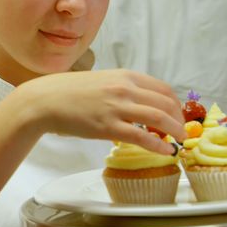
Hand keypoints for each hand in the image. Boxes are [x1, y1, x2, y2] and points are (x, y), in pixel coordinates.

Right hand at [13, 69, 185, 154]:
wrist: (45, 100)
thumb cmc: (69, 92)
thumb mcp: (102, 81)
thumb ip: (122, 89)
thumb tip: (139, 104)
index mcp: (125, 76)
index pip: (163, 89)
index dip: (176, 104)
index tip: (177, 115)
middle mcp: (125, 88)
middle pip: (166, 104)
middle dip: (179, 119)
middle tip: (181, 131)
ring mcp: (117, 107)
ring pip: (159, 119)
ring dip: (174, 131)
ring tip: (178, 141)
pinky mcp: (108, 126)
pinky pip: (142, 136)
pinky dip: (158, 145)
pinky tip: (164, 151)